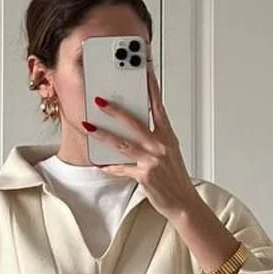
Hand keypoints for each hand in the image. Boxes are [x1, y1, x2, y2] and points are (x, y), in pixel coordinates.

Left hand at [82, 51, 197, 220]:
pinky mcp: (144, 176)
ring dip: (103, 135)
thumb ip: (155, 137)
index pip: (157, 106)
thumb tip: (136, 127)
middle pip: (134, 123)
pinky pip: (122, 169)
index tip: (143, 70)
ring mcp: (152, 161)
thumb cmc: (175, 177)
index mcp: (168, 136)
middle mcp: (160, 145)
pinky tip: (99, 163)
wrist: (184, 203)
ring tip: (89, 127)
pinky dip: (109, 167)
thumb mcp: (170, 152)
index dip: (150, 87)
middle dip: (115, 111)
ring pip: (122, 144)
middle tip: (99, 101)